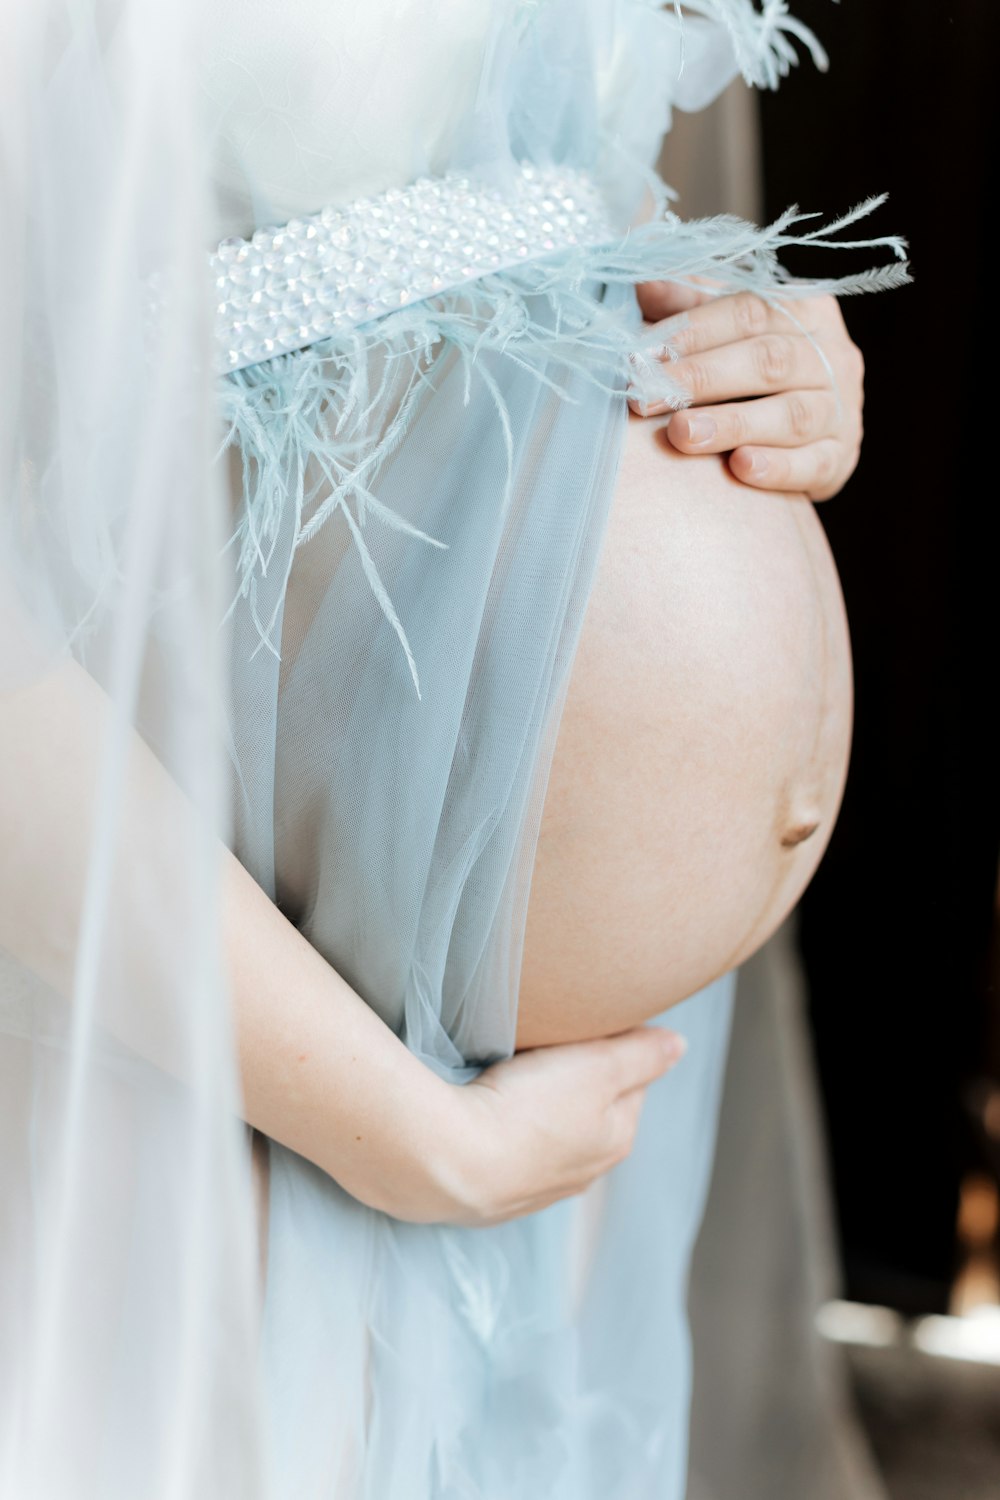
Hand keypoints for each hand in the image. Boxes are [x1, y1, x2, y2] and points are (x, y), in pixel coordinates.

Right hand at [429, 1026, 686, 1226]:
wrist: (448, 1161)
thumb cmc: (528, 1108)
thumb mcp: (597, 1066)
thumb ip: (642, 1054)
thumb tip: (679, 1045)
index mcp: (616, 1138)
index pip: (630, 1080)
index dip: (612, 1046)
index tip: (584, 1024)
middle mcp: (583, 1171)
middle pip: (589, 1108)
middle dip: (575, 1078)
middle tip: (546, 1045)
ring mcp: (534, 1187)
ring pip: (547, 1131)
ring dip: (537, 1106)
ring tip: (511, 1074)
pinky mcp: (491, 1192)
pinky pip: (508, 1151)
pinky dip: (503, 1129)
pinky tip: (485, 1111)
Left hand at [629, 280, 864, 501]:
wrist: (816, 429)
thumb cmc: (759, 368)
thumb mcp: (732, 328)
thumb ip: (692, 307)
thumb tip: (643, 285)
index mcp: (805, 310)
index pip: (747, 312)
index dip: (691, 332)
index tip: (638, 357)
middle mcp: (831, 355)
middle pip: (768, 361)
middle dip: (701, 378)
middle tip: (645, 398)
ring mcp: (841, 409)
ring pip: (790, 414)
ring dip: (733, 424)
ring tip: (682, 435)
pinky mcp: (840, 457)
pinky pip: (813, 463)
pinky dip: (777, 467)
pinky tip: (740, 468)